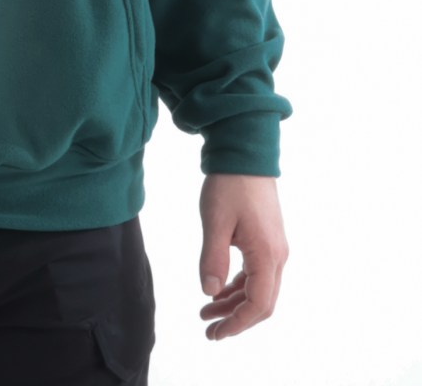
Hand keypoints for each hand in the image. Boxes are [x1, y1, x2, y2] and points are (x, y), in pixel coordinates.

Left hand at [198, 173, 288, 338]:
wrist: (245, 152)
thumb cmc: (230, 184)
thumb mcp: (215, 222)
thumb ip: (212, 260)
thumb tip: (209, 293)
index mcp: (267, 255)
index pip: (258, 305)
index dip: (237, 324)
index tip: (215, 333)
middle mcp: (277, 256)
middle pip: (262, 302)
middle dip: (235, 319)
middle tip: (208, 329)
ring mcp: (275, 247)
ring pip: (259, 288)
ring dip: (234, 302)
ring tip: (206, 311)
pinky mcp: (267, 239)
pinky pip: (257, 273)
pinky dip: (239, 285)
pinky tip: (219, 289)